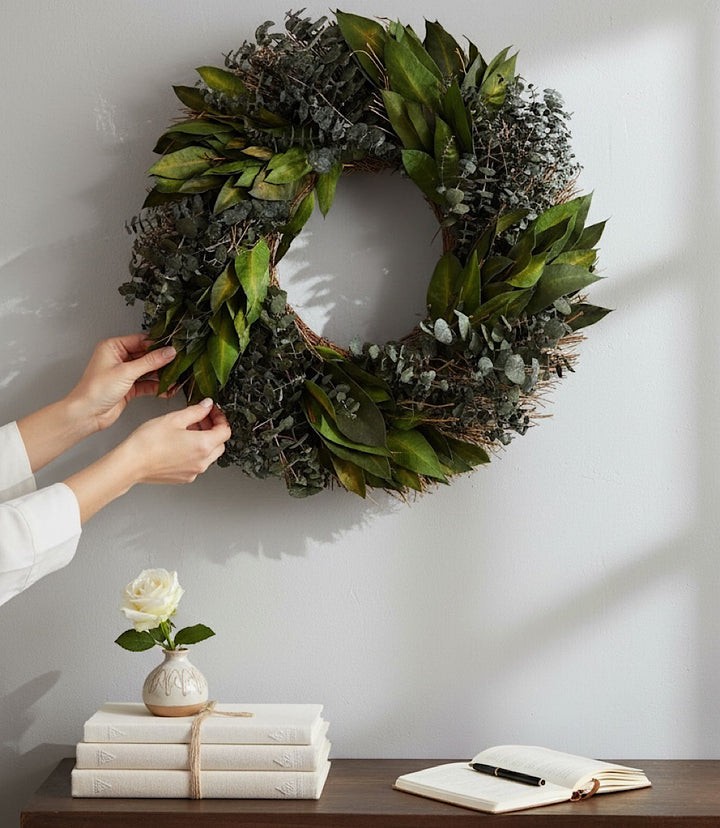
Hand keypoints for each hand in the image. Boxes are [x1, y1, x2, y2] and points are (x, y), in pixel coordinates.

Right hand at [64, 399, 231, 522]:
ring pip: (209, 455)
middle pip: (220, 444)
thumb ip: (195, 411)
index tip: (213, 411)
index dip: (221, 418)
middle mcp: (202, 461)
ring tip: (188, 430)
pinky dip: (195, 453)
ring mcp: (194, 472)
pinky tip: (180, 443)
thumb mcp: (174, 419)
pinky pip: (197, 464)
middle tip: (201, 419)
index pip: (225, 431)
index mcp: (203, 445)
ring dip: (205, 441)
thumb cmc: (148, 443)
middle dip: (214, 429)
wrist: (131, 464)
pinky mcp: (184, 478)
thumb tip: (207, 406)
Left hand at [65, 334, 177, 432]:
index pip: (140, 341)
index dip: (157, 345)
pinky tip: (167, 389)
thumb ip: (150, 361)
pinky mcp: (128, 387)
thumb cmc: (95, 390)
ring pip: (148, 370)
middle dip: (161, 361)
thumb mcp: (126, 372)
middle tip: (177, 363)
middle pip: (146, 355)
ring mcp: (124, 373)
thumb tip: (167, 352)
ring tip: (175, 377)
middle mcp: (118, 358)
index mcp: (113, 347)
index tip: (172, 348)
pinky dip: (157, 386)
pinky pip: (146, 384)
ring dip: (161, 375)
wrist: (87, 414)